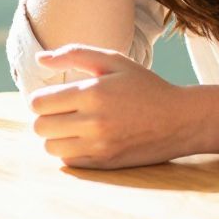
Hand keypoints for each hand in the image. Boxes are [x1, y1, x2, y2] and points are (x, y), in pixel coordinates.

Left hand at [28, 44, 190, 167]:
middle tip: (62, 111)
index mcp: (93, 92)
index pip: (38, 103)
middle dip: (46, 117)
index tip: (54, 97)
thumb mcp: (115, 61)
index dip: (41, 98)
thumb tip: (40, 59)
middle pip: (40, 127)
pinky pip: (68, 161)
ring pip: (50, 147)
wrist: (179, 120)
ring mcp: (99, 146)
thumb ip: (75, 54)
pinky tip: (86, 139)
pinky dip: (70, 150)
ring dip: (56, 136)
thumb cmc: (145, 86)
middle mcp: (93, 121)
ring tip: (74, 126)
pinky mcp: (104, 163)